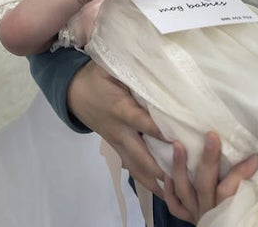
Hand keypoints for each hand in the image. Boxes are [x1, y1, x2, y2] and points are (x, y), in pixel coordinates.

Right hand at [67, 61, 168, 197]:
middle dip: (162, 168)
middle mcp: (119, 130)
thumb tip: (158, 66)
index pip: (142, 122)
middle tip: (185, 176)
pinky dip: (148, 179)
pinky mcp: (117, 148)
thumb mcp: (110, 67)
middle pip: (141, 155)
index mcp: (119, 108)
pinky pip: (132, 168)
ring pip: (136, 167)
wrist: (72, 92)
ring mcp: (117, 142)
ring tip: (178, 191)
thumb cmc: (95, 76)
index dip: (159, 132)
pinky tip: (165, 190)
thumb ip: (133, 69)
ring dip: (156, 180)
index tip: (180, 140)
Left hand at [162, 133, 257, 222]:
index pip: (231, 188)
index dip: (241, 172)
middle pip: (205, 185)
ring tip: (177, 145)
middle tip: (211, 136)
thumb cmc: (242, 218)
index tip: (254, 157)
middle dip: (208, 159)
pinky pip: (175, 206)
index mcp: (226, 209)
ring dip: (179, 168)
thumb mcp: (249, 206)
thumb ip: (249, 188)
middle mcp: (208, 211)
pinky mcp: (188, 217)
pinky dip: (169, 191)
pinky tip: (167, 174)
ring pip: (184, 191)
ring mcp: (196, 213)